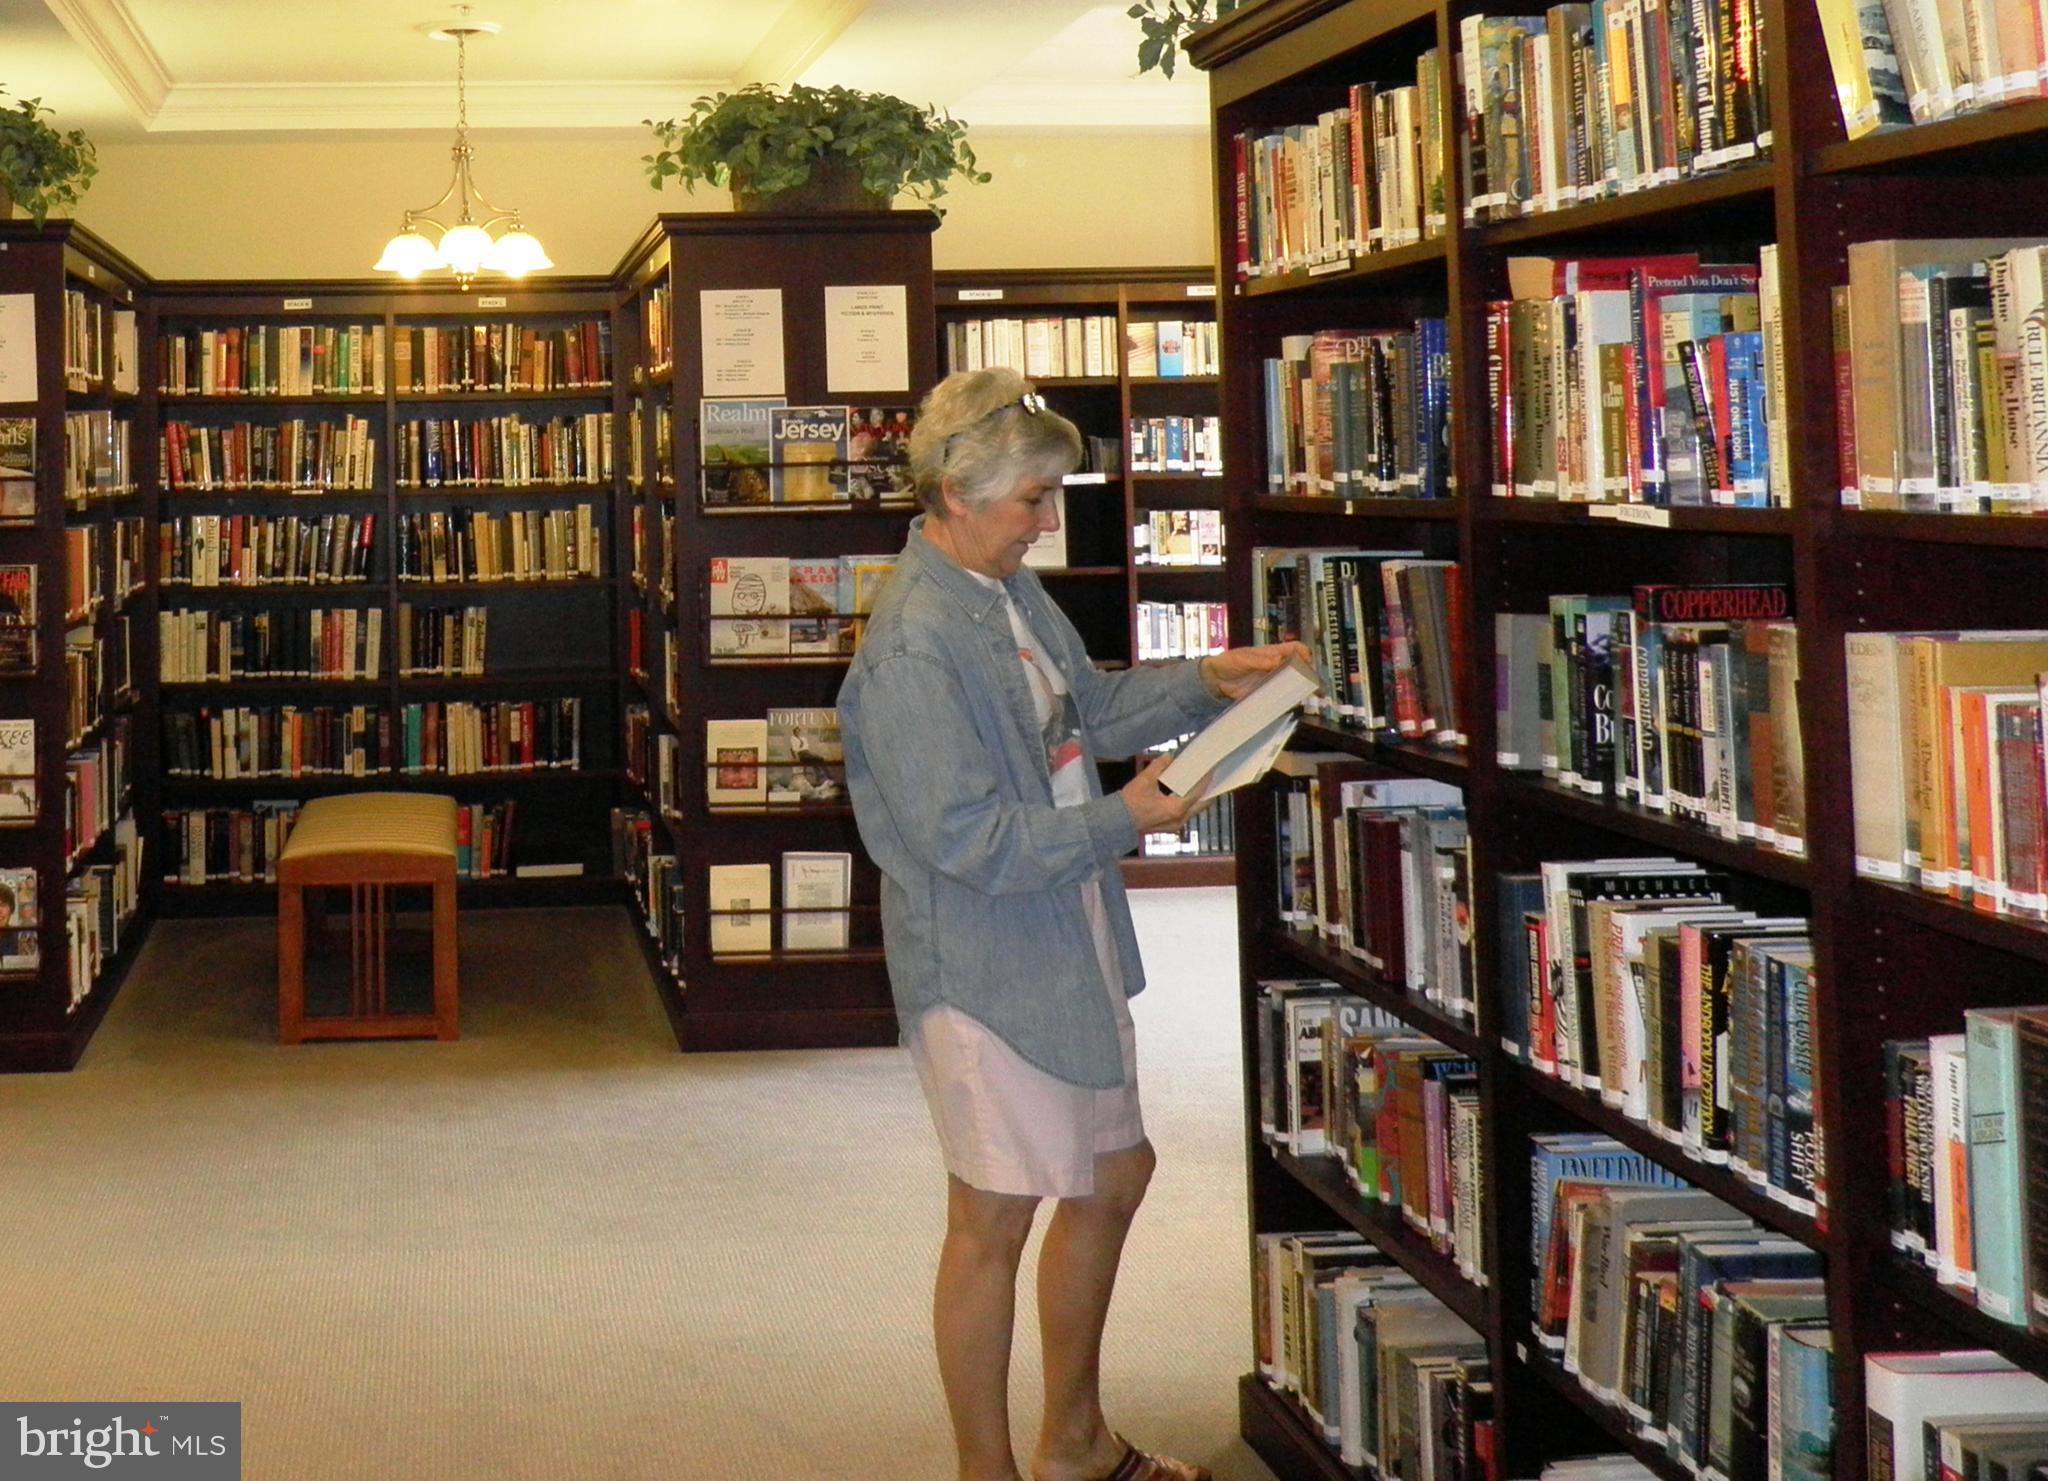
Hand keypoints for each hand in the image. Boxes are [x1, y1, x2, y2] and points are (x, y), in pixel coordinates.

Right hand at [1120, 752, 1206, 833]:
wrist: (1118, 820)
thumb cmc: (1131, 802)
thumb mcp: (1145, 780)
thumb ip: (1159, 766)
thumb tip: (1169, 756)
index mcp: (1176, 808)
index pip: (1197, 793)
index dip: (1205, 781)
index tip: (1211, 770)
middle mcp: (1179, 819)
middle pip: (1201, 805)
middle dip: (1208, 792)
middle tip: (1213, 779)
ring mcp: (1175, 826)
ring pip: (1194, 811)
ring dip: (1199, 799)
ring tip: (1202, 786)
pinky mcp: (1169, 828)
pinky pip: (1186, 815)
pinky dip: (1189, 805)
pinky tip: (1188, 796)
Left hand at [1200, 641, 1314, 701]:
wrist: (1214, 679)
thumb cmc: (1229, 662)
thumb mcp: (1244, 659)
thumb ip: (1261, 661)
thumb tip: (1279, 659)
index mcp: (1272, 653)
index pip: (1295, 648)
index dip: (1304, 653)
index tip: (1308, 663)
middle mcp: (1276, 666)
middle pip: (1298, 667)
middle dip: (1308, 674)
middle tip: (1312, 683)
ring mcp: (1272, 680)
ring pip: (1292, 682)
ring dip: (1301, 687)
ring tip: (1309, 695)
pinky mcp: (1266, 693)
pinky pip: (1281, 695)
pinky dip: (1289, 699)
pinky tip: (1293, 703)